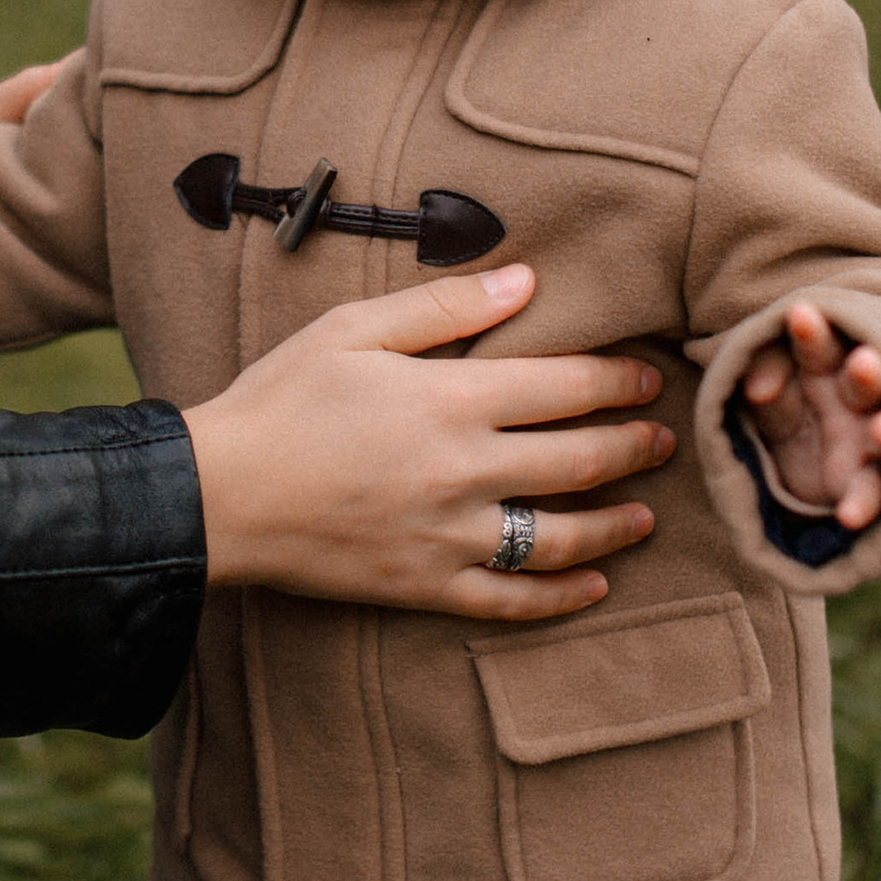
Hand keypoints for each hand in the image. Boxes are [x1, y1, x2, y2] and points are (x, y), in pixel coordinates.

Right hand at [183, 264, 671, 623]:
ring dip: (616, 525)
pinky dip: (560, 597)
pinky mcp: (426, 585)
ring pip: (560, 537)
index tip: (647, 379)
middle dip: (633, 448)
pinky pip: (510, 600)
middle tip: (663, 440)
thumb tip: (525, 281)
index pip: (567, 387)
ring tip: (645, 516)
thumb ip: (444, 305)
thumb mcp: (352, 330)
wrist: (217, 497)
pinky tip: (592, 585)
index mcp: (451, 400)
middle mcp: (464, 471)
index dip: (619, 382)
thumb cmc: (279, 401)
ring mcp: (449, 536)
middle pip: (580, 460)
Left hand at [739, 299, 880, 527]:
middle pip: (868, 380)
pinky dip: (864, 503)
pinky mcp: (870, 483)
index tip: (799, 316)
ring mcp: (870, 441)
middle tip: (866, 364)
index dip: (812, 333)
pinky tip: (850, 515)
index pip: (823, 344)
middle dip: (869, 373)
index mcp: (828, 366)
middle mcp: (857, 399)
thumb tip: (757, 388)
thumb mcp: (764, 395)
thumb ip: (764, 381)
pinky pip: (873, 492)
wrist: (784, 478)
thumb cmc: (782, 414)